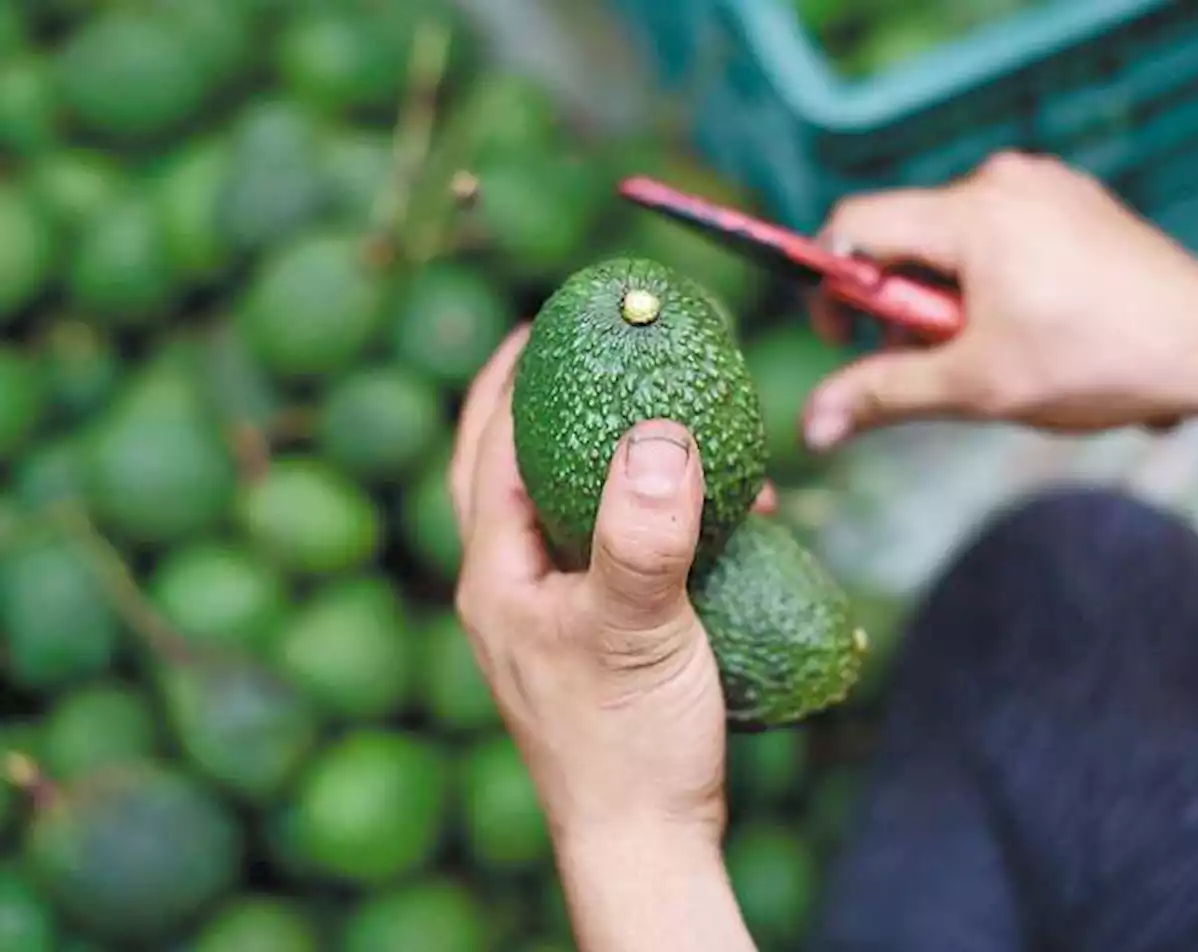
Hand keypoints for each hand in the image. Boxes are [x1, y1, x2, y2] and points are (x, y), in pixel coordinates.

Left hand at [449, 325, 773, 846]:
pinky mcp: (592, 637)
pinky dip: (646, 515)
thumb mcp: (636, 628)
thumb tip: (659, 435)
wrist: (643, 841)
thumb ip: (642, 532)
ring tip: (661, 420)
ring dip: (604, 459)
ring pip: (565, 510)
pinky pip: (610, 551)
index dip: (511, 377)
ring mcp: (550, 615)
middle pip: (510, 471)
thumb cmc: (629, 744)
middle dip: (539, 403)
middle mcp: (511, 589)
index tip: (548, 321)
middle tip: (580, 349)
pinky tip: (708, 513)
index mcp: (496, 576)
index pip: (487, 451)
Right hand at [803, 151, 1197, 444]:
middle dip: (901, 304)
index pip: (853, 225)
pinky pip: (991, 235)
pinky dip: (984, 283)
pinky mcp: (1064, 201)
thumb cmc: (1100, 360)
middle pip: (903, 236)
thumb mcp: (975, 386)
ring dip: (944, 299)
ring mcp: (1038, 186)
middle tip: (939, 357)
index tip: (846, 336)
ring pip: (947, 241)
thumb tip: (813, 425)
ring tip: (991, 347)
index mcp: (972, 213)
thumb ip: (883, 394)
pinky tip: (1024, 325)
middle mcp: (1001, 181)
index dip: (830, 284)